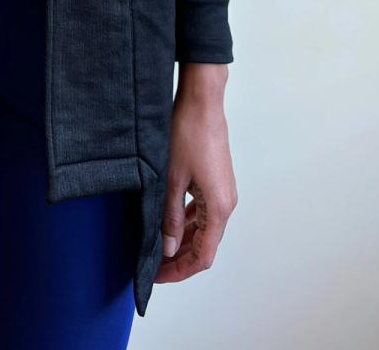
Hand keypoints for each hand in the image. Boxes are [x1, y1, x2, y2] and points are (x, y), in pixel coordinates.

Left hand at [155, 62, 237, 283]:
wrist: (202, 101)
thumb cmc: (188, 134)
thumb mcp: (171, 179)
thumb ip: (169, 217)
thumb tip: (167, 249)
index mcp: (219, 208)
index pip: (203, 256)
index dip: (179, 271)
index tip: (157, 277)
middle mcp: (226, 203)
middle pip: (205, 245)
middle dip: (178, 258)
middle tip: (151, 265)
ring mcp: (223, 191)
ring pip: (204, 228)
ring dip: (182, 240)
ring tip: (156, 246)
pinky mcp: (216, 180)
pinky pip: (203, 211)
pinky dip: (187, 221)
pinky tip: (168, 222)